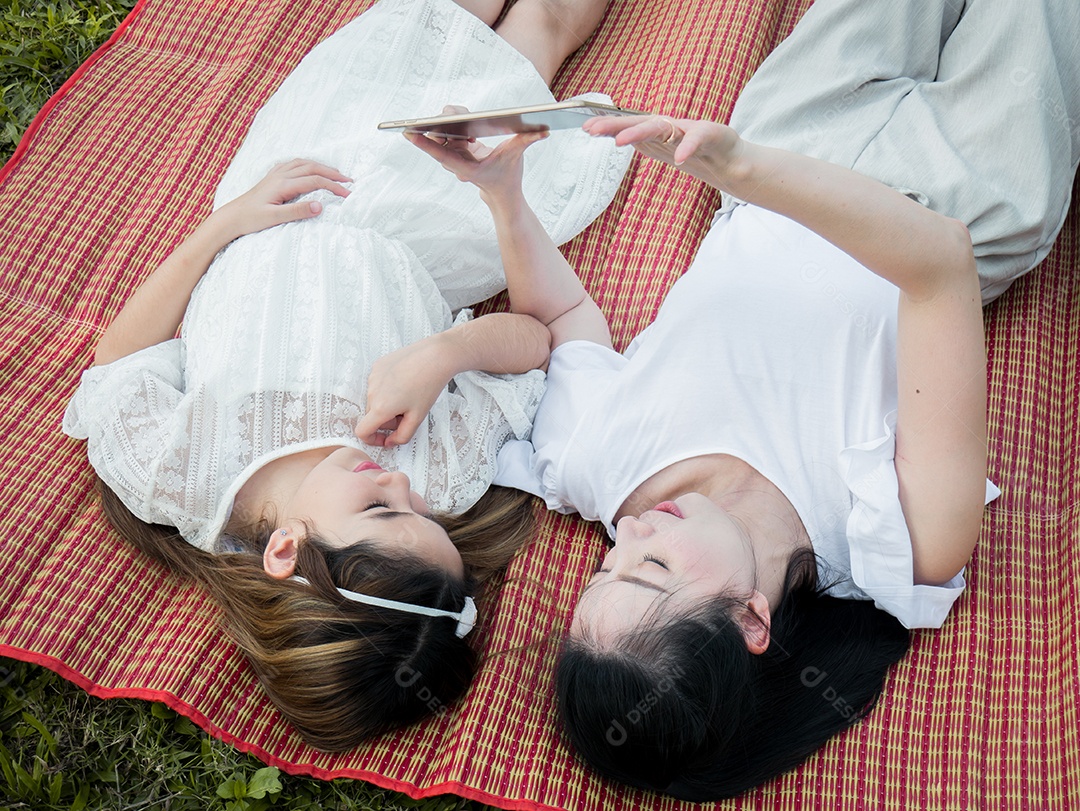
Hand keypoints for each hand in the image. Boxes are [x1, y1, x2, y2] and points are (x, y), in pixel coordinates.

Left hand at [216, 159, 351, 239]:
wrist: (231, 217)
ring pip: (303, 163)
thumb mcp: (275, 218)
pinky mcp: (271, 177)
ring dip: (321, 166)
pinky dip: (306, 164)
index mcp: (283, 184)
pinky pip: (293, 164)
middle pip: (312, 168)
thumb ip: (297, 211)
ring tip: (335, 173)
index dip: (334, 186)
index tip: (348, 194)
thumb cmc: (251, 219)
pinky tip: (309, 167)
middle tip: (348, 181)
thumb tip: (320, 206)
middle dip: (332, 173)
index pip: (315, 181)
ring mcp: (275, 174)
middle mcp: (280, 175)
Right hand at [355, 336, 453, 446]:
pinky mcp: (377, 365)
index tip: (385, 438)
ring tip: (408, 395)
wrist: (435, 356)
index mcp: (380, 408)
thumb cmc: (428, 386)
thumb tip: (390, 442)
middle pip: (372, 415)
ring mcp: (373, 377)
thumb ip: (402, 436)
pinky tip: (405, 381)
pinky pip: (377, 384)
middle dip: (387, 420)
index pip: (362, 431)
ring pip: (375, 399)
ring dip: (387, 403)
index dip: (372, 439)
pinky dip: (388, 388)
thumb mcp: (418, 417)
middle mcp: (372, 392)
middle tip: (407, 412)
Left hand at [405, 106, 548, 203]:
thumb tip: (543, 131)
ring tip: (458, 114)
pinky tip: (464, 117)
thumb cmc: (507, 177)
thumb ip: (527, 141)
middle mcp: (455, 162)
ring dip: (447, 121)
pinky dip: (454, 122)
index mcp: (465, 168)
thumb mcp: (516, 157)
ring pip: (441, 133)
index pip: (441, 154)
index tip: (407, 132)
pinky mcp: (457, 149)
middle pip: (438, 138)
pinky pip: (448, 131)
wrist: (502, 192)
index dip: (424, 144)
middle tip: (449, 113)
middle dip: (439, 124)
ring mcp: (454, 156)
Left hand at [582, 115, 742, 190]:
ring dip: (640, 132)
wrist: (728, 160)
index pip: (629, 125)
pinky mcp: (710, 135)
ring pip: (662, 128)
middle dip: (615, 125)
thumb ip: (640, 140)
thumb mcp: (662, 148)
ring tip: (621, 142)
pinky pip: (697, 140)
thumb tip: (611, 134)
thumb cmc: (692, 151)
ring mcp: (689, 130)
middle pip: (639, 122)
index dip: (608, 125)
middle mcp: (670, 126)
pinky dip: (688, 147)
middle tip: (593, 131)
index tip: (584, 128)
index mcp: (658, 130)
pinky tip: (679, 158)